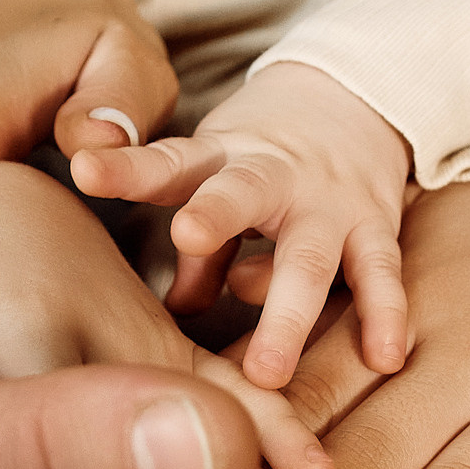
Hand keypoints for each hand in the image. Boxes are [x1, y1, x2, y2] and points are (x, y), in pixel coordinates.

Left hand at [72, 62, 413, 388]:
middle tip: (188, 234)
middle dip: (216, 214)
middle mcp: (273, 175)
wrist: (354, 98)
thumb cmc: (263, 160)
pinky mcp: (374, 226)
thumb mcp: (218, 183)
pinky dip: (384, 314)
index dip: (126, 167)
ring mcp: (328, 202)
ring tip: (266, 370)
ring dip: (285, 310)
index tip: (85, 169)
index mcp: (219, 159)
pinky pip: (379, 274)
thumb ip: (199, 251)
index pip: (165, 162)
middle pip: (241, 192)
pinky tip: (383, 357)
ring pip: (308, 255)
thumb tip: (174, 314)